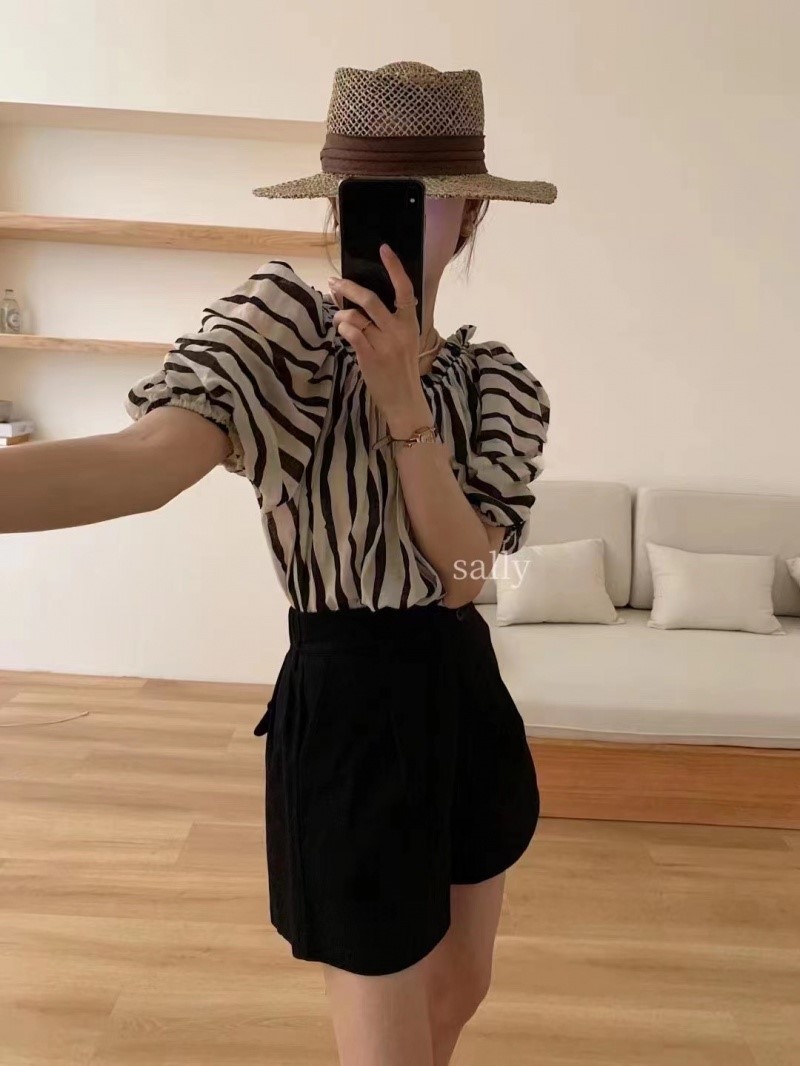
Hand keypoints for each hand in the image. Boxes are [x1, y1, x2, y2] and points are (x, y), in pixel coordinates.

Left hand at [329, 245, 428, 425]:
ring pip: (356, 317)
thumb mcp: (404, 341)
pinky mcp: (370, 358)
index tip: (384, 249)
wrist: (405, 400)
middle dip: (348, 289)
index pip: (405, 290)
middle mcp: (398, 331)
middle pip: (370, 300)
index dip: (394, 268)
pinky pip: (350, 335)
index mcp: (410, 323)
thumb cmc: (401, 369)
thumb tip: (360, 297)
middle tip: (334, 284)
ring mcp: (385, 345)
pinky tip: (342, 333)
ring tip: (338, 319)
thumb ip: (390, 321)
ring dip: (341, 315)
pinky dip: (342, 330)